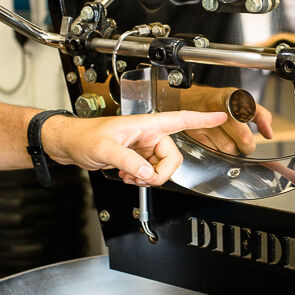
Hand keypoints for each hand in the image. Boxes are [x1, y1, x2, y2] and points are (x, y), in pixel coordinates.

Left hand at [42, 110, 226, 186]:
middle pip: (173, 158)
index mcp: (145, 124)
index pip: (180, 119)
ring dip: (147, 178)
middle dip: (159, 173)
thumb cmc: (84, 136)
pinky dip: (140, 178)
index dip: (203, 118)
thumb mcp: (104, 148)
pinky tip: (127, 176)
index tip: (222, 115)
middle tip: (141, 178)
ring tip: (129, 176)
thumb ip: (127, 160)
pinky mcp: (138, 158)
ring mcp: (144, 147)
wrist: (71, 145)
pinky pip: (150, 172)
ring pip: (162, 168)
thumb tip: (145, 172)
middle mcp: (148, 135)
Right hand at [181, 85, 272, 154]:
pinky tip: (217, 140)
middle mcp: (217, 108)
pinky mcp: (195, 133)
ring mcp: (204, 121)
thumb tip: (269, 134)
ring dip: (232, 149)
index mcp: (232, 98)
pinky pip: (215, 151)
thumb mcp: (242, 101)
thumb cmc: (220, 102)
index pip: (252, 117)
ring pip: (228, 149)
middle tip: (244, 142)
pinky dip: (218, 150)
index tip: (264, 135)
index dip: (259, 131)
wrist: (190, 98)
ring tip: (228, 139)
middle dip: (247, 146)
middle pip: (243, 139)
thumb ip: (261, 115)